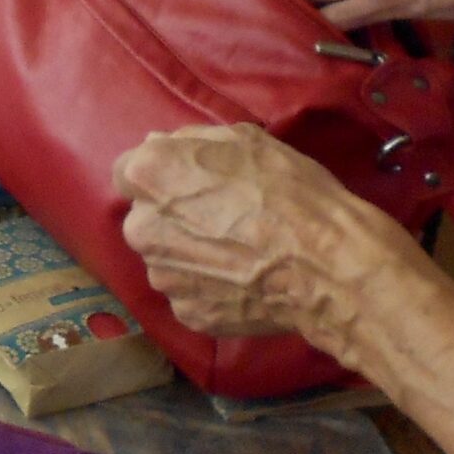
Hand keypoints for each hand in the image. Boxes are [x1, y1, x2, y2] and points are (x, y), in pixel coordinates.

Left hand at [114, 124, 409, 362]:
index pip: (127, 170)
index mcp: (150, 175)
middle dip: (172, 216)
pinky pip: (190, 293)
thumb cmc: (289, 191)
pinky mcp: (187, 314)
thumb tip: (160, 146)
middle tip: (220, 217)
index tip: (188, 180)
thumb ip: (191, 141)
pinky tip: (245, 279)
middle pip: (146, 218)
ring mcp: (164, 277)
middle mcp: (142, 228)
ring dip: (189, 254)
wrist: (327, 265)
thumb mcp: (244, 139)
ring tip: (238, 252)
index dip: (160, 173)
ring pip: (166, 259)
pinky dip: (210, 288)